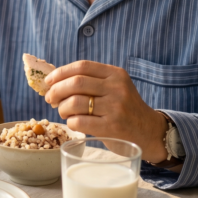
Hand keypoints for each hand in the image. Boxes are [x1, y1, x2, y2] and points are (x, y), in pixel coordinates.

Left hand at [44, 60, 168, 161]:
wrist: (148, 131)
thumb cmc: (124, 109)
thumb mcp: (114, 88)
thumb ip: (92, 82)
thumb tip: (55, 81)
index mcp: (115, 74)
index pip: (82, 66)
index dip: (61, 72)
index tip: (49, 81)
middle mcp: (117, 88)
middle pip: (76, 83)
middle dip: (56, 90)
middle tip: (50, 99)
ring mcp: (115, 108)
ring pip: (75, 102)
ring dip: (62, 108)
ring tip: (63, 112)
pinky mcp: (112, 127)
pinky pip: (79, 121)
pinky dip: (70, 122)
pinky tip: (74, 123)